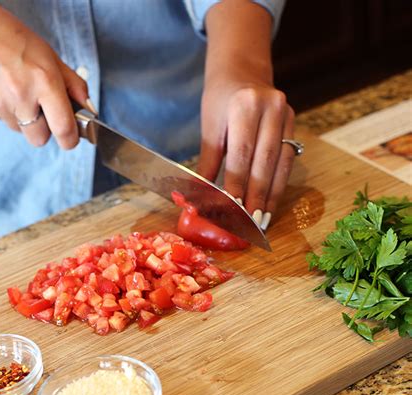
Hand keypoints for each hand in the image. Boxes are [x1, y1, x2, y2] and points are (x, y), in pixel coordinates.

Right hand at [0, 0, 90, 148]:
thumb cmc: (13, 40)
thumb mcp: (51, 57)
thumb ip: (73, 85)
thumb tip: (88, 109)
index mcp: (45, 82)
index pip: (64, 129)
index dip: (70, 140)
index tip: (71, 138)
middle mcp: (23, 97)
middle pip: (40, 139)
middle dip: (45, 130)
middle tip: (43, 110)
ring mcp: (2, 105)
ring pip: (22, 131)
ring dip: (26, 119)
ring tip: (20, 92)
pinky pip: (6, 121)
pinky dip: (10, 111)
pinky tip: (5, 90)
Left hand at [198, 79, 294, 229]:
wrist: (243, 70)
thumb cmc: (220, 101)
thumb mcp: (210, 128)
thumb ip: (208, 164)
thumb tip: (200, 200)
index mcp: (245, 105)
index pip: (241, 155)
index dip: (238, 186)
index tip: (234, 212)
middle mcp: (270, 108)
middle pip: (264, 163)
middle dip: (257, 197)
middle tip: (250, 225)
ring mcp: (286, 115)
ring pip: (280, 165)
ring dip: (271, 197)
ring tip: (262, 222)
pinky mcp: (293, 124)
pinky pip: (287, 161)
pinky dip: (278, 185)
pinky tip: (271, 204)